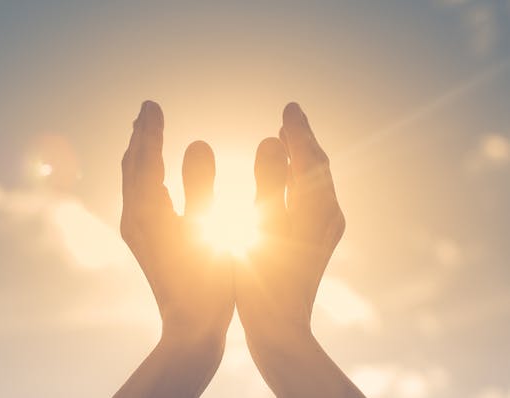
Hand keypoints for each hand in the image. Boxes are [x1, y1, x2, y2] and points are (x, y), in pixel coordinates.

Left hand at [114, 101, 233, 397]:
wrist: (190, 330)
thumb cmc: (205, 285)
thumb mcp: (207, 230)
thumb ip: (201, 186)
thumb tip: (196, 142)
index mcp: (146, 212)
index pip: (144, 158)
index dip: (151, 130)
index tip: (152, 103)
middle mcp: (133, 218)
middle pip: (131, 166)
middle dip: (140, 136)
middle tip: (147, 109)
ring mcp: (136, 231)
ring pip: (132, 182)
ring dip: (140, 154)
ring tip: (147, 133)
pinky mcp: (143, 242)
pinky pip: (137, 196)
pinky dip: (144, 175)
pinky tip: (155, 177)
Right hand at [235, 103, 363, 396]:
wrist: (279, 329)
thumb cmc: (264, 282)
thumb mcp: (263, 226)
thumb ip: (268, 181)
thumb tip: (273, 139)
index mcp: (319, 209)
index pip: (313, 157)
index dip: (300, 131)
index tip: (289, 107)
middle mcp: (328, 217)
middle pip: (319, 168)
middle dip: (303, 141)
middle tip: (288, 117)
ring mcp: (323, 232)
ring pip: (315, 184)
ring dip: (300, 160)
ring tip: (283, 141)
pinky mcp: (314, 245)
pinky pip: (309, 200)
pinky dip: (296, 182)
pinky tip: (279, 183)